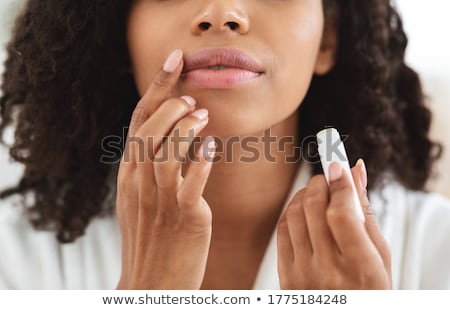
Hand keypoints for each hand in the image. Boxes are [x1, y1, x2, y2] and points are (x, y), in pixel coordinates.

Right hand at [116, 49, 214, 289]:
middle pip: (148, 130)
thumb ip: (154, 168)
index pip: (138, 122)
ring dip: (184, 128)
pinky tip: (210, 147)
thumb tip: (177, 139)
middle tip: (191, 97)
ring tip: (202, 116)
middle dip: (169, 102)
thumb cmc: (153, 239)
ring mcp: (159, 200)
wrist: (151, 283)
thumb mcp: (143, 199)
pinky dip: (200, 162)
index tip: (174, 61)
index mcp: (129, 176)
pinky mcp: (183, 218)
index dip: (156, 88)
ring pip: (165, 152)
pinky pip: (190, 183)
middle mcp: (138, 183)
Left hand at [277, 160, 391, 288]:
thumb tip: (356, 171)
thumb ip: (365, 213)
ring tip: (318, 193)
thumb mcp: (380, 256)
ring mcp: (302, 274)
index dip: (340, 184)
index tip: (339, 164)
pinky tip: (303, 209)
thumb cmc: (369, 289)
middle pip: (314, 208)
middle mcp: (328, 271)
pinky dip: (292, 211)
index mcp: (359, 268)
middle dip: (321, 182)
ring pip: (294, 214)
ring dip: (305, 194)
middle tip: (329, 176)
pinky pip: (282, 229)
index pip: (342, 214)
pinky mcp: (285, 275)